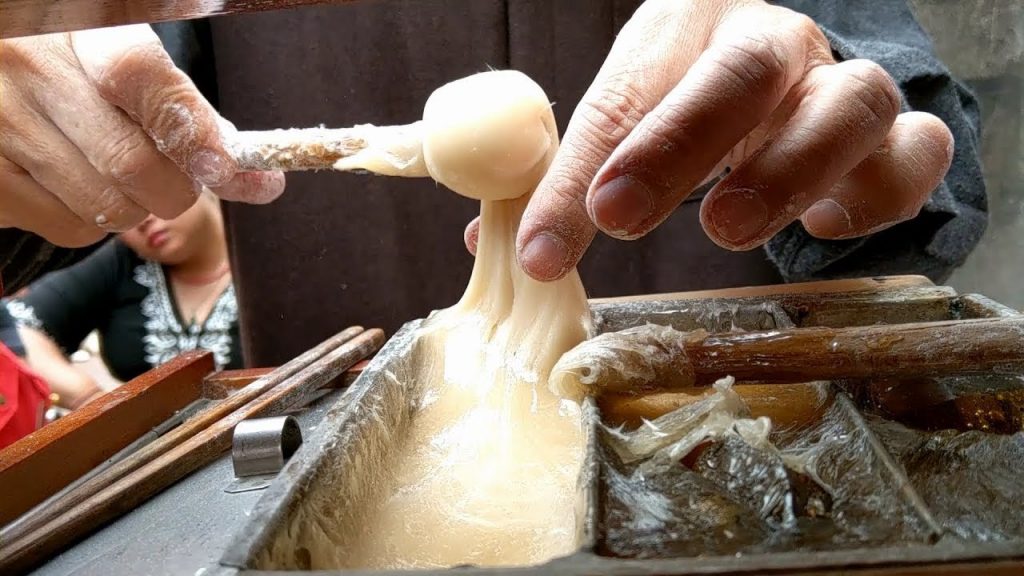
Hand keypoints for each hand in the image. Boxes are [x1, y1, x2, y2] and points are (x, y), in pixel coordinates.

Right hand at [0, 25, 283, 246]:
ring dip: (132, 206)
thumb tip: (260, 182)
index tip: (230, 169)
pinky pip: (69, 229)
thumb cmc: (72, 65)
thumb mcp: (122, 56)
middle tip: (175, 179)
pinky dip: (90, 220)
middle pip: (132, 163)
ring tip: (109, 169)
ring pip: (107, 207)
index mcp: (76, 25)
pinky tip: (72, 182)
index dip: (193, 132)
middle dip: (175, 188)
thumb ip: (187, 108)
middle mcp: (27, 68)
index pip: (138, 76)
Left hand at [501, 0, 952, 279]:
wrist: (782, 94)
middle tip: (619, 217)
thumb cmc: (685, 110)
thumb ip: (567, 176)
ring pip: (848, 104)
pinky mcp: (896, 137)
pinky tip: (825, 225)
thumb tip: (496, 239)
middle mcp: (773, 43)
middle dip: (676, 146)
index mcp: (687, 25)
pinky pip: (914, 154)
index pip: (625, 94)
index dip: (577, 171)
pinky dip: (876, 194)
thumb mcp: (624, 126)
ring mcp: (842, 84)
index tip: (544, 247)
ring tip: (726, 228)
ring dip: (785, 171)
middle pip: (742, 71)